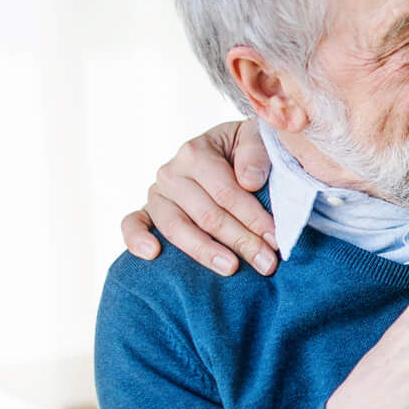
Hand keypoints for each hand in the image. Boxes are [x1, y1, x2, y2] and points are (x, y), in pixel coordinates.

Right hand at [120, 120, 277, 276]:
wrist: (228, 151)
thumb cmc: (246, 150)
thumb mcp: (257, 139)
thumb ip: (256, 153)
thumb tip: (248, 181)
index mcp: (197, 152)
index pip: (226, 192)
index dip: (253, 218)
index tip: (276, 239)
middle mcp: (172, 173)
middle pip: (207, 215)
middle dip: (241, 241)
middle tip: (267, 264)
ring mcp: (157, 194)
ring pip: (176, 227)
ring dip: (204, 251)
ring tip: (231, 268)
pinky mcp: (148, 211)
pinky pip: (132, 223)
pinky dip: (136, 238)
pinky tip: (152, 254)